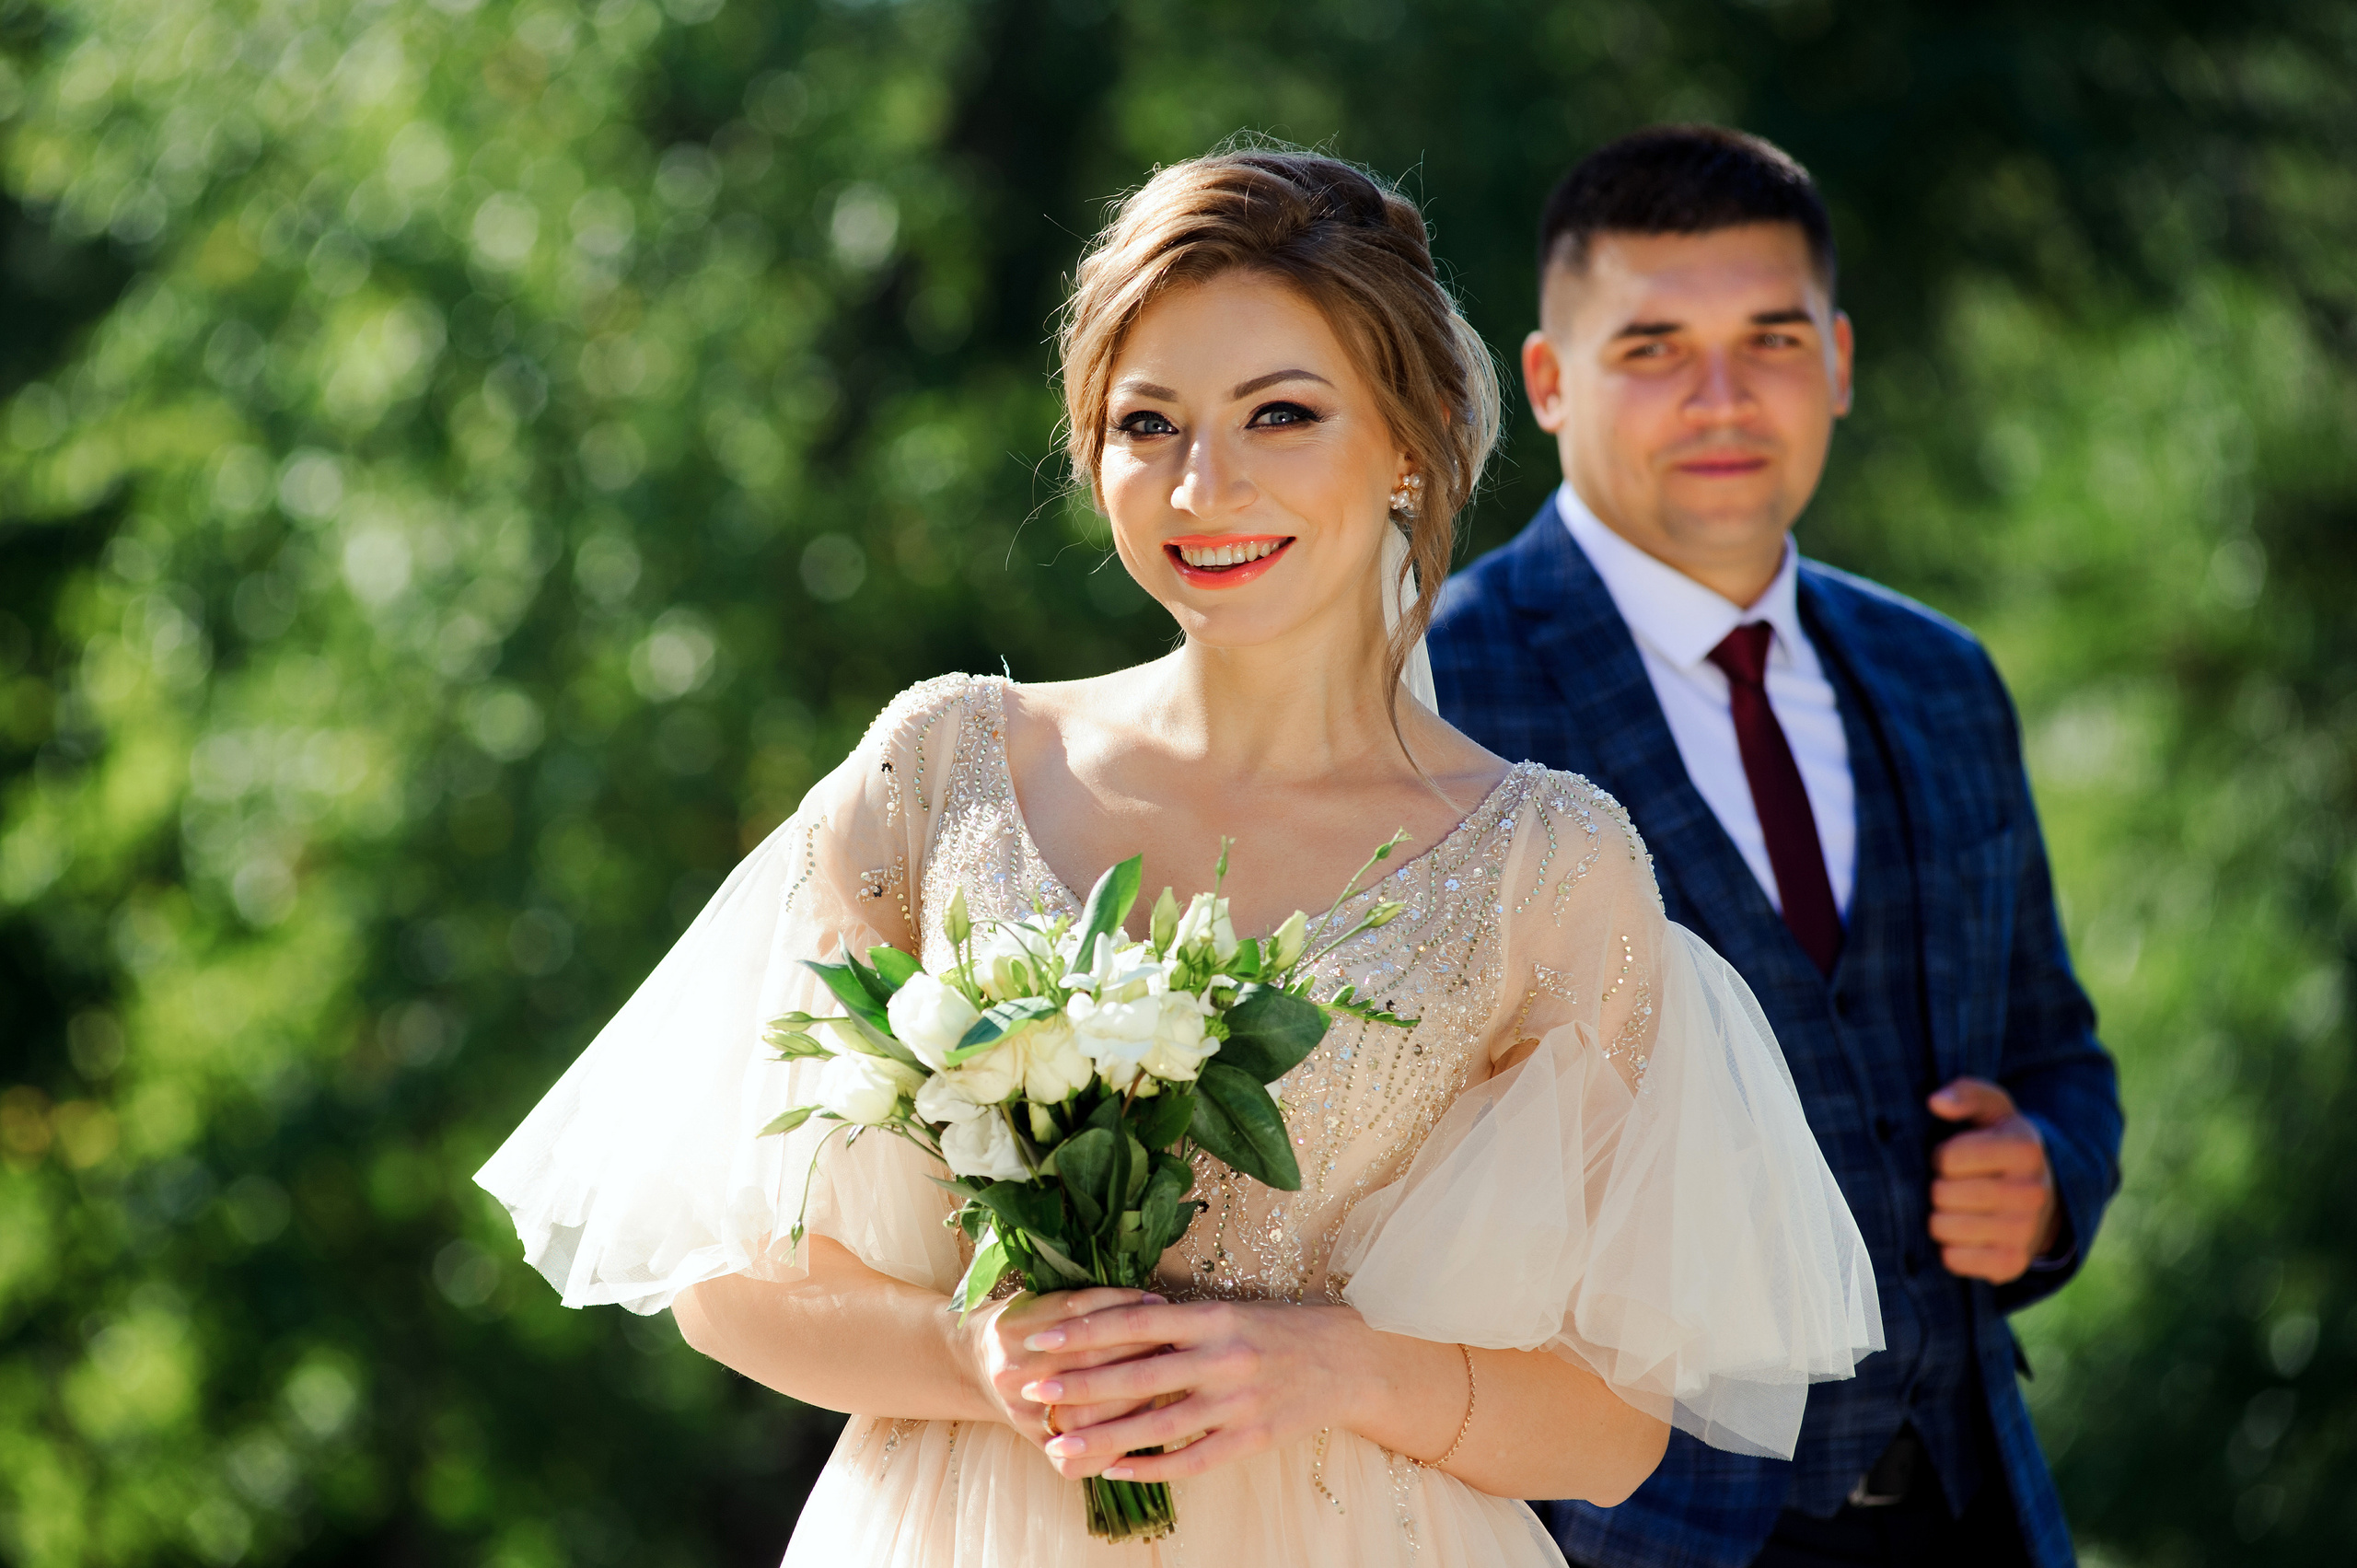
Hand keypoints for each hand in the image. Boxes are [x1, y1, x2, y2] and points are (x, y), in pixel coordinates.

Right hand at [958, 1287, 1166, 1454]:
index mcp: (1013, 1327)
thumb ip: (1083, 1302)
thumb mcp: (1039, 1299)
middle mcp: (1012, 1372)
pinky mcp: (1035, 1445)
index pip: (1078, 1316)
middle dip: (1137, 1350)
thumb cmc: (1023, 1325)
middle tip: (1173, 1340)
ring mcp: (1021, 1414)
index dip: (1123, 1310)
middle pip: (1088, 1362)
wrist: (972, 1365)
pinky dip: (1115, 1442)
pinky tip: (1145, 1422)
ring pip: (1088, 1413)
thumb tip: (1152, 1306)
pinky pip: (1079, 1456)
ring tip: (1167, 1377)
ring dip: (1135, 1396)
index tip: (1159, 1308)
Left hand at [1015, 1299, 1374, 1483]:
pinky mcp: (1251, 1441)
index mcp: (1213, 1317)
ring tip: (1060, 1445)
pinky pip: (1192, 1460)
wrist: (1345, 1361)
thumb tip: (1109, 1323)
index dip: (1087, 1331)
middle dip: (1081, 1385)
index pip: (1138, 1320)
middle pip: (1140, 1375)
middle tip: (1032, 1391)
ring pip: (1159, 1426)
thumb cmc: (1274, 1329)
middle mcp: (1223, 1358)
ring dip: (1104, 1437)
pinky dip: (1151, 1468)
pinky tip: (1116, 1470)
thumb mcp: (1226, 1312)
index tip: (1043, 1340)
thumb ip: (1175, 1322)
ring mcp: (1237, 1405)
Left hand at [1927, 1078, 2060, 1283]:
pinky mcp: (2012, 1264)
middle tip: (1952, 1185)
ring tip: (1955, 1208)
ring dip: (1938, 1217)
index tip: (1953, 1157)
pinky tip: (1963, 1233)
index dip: (1940, 1156)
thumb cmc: (2001, 1144)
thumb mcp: (1992, 1111)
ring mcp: (2026, 1232)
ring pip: (1944, 1227)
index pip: (1949, 1157)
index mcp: (2027, 1150)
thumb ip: (1967, 1094)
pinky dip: (1948, 1248)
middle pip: (1943, 1194)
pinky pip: (1954, 1260)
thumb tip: (1936, 1102)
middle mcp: (2033, 1193)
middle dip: (1936, 1187)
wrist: (2042, 1198)